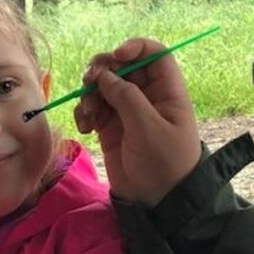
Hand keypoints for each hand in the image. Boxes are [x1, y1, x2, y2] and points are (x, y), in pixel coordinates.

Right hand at [74, 37, 201, 205]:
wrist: (158, 205)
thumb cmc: (164, 164)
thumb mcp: (149, 128)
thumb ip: (126, 97)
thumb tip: (103, 75)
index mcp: (167, 92)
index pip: (154, 54)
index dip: (136, 48)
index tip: (117, 56)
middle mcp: (147, 97)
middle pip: (123, 66)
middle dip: (104, 69)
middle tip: (90, 81)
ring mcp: (128, 113)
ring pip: (104, 87)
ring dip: (90, 94)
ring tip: (88, 114)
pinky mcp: (111, 129)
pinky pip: (94, 109)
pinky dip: (85, 113)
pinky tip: (86, 128)